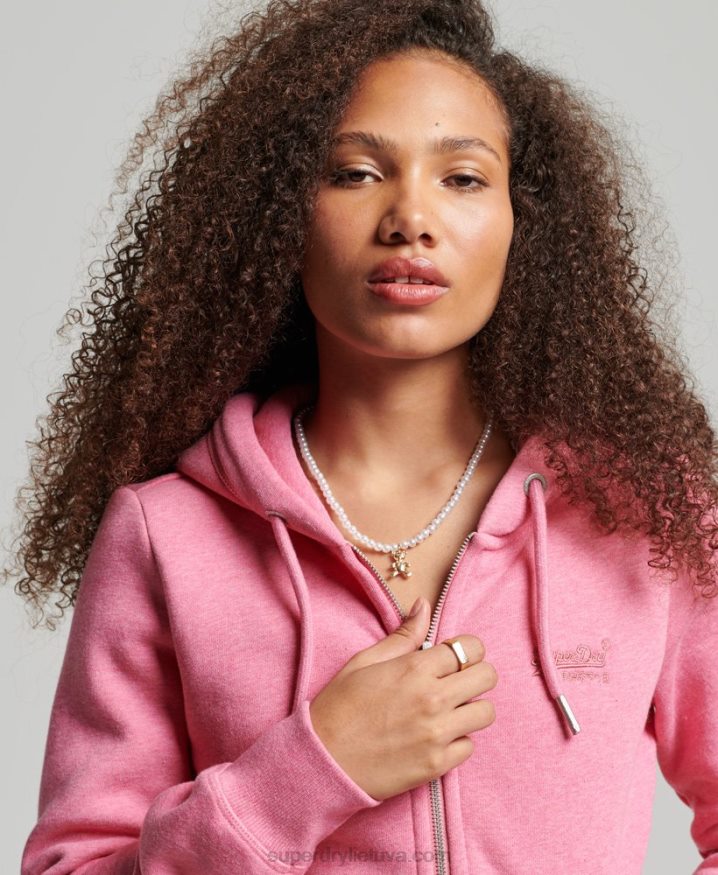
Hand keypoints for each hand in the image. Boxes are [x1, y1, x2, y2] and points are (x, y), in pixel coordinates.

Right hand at [308, 597, 496, 800]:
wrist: (322, 760)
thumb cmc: (339, 707)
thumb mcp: (365, 661)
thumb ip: (402, 635)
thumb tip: (423, 606)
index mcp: (415, 668)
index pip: (470, 647)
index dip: (465, 649)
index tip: (453, 657)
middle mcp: (433, 698)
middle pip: (487, 676)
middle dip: (475, 673)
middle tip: (456, 680)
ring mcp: (437, 734)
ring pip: (485, 712)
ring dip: (471, 708)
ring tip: (450, 709)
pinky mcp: (437, 765)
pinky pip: (469, 747)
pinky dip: (458, 741)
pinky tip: (436, 736)